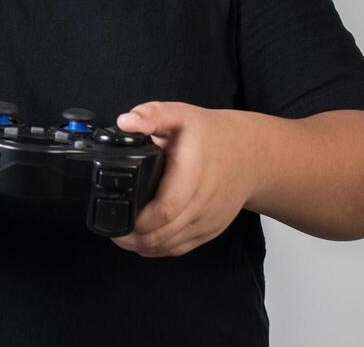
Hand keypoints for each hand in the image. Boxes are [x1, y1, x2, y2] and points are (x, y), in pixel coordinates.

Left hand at [108, 101, 262, 257]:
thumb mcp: (180, 114)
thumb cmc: (211, 135)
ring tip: (123, 235)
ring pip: (170, 246)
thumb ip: (150, 115)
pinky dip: (159, 248)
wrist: (250, 155)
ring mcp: (208, 220)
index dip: (137, 221)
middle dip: (133, 238)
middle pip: (163, 234)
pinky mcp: (210, 230)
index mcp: (192, 174)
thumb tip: (125, 122)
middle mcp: (203, 202)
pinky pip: (181, 248)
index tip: (117, 217)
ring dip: (144, 245)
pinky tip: (144, 240)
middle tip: (112, 230)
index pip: (164, 210)